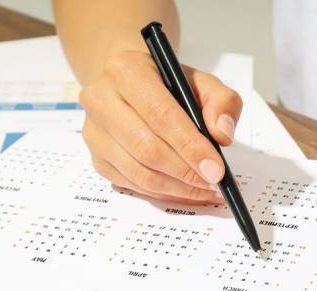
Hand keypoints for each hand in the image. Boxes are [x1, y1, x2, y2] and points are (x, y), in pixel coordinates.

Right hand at [79, 50, 242, 203]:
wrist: (133, 87)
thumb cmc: (169, 85)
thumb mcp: (202, 82)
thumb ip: (222, 102)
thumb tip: (222, 135)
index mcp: (126, 70)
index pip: (160, 115)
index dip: (190, 146)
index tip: (216, 169)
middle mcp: (101, 99)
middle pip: (147, 148)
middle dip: (186, 172)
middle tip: (214, 183)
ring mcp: (94, 132)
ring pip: (139, 173)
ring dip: (177, 188)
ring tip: (205, 190)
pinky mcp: (97, 158)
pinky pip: (132, 185)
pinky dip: (163, 193)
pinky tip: (185, 190)